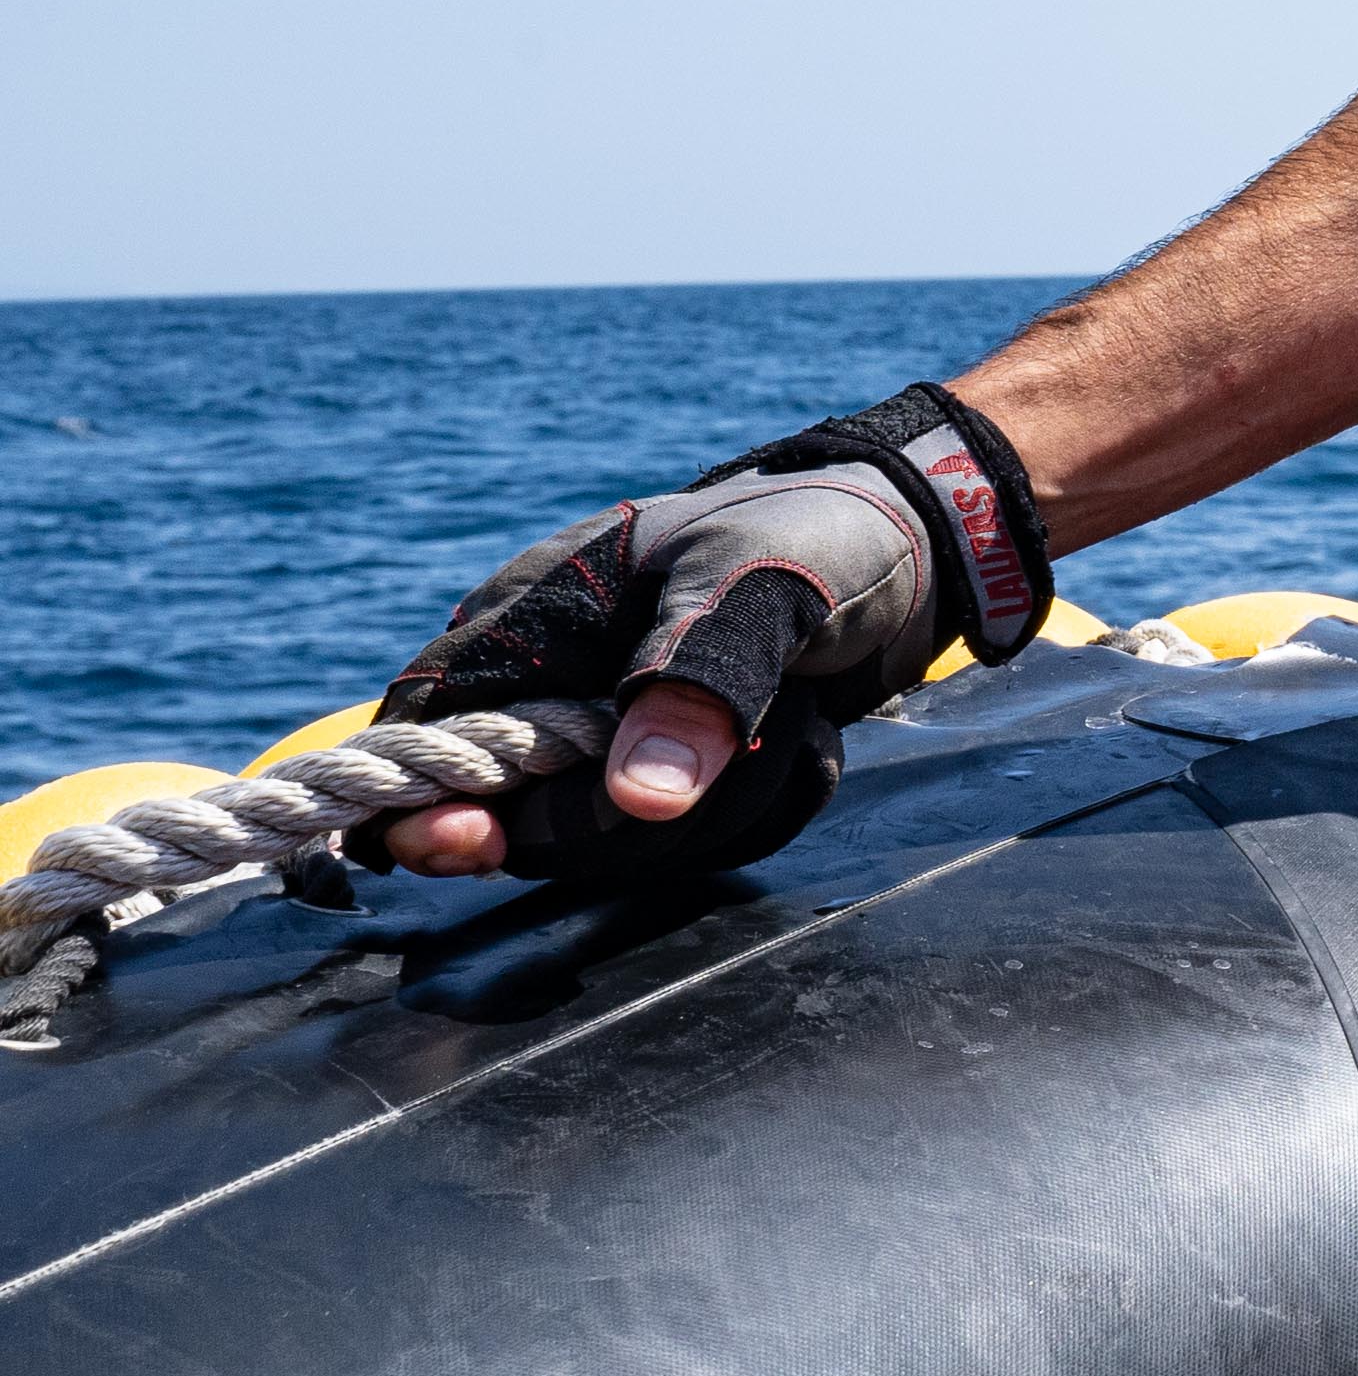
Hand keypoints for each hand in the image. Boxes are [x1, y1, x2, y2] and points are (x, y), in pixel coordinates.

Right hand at [375, 387, 1049, 884]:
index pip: (423, 736)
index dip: (427, 805)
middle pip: (520, 820)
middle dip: (632, 814)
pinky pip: (681, 841)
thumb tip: (635, 798)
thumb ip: (701, 679)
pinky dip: (752, 808)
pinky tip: (801, 743)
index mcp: (534, 619)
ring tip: (792, 720)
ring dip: (719, 806)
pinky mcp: (673, 772)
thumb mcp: (768, 585)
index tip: (479, 842)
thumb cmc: (823, 534)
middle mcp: (554, 684)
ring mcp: (612, 735)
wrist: (915, 543)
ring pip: (612, 842)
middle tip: (748, 748)